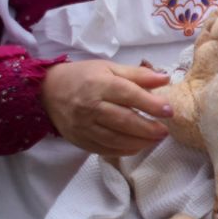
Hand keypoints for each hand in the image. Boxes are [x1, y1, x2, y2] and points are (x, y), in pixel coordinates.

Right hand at [42, 60, 172, 156]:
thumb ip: (138, 75)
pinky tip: (138, 146)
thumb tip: (165, 78)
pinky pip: (105, 149)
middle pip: (124, 121)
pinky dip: (124, 150)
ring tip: (156, 139)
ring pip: (115, 139)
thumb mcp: (109, 68)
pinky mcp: (79, 140)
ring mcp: (83, 126)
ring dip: (140, 142)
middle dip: (149, 128)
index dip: (151, 104)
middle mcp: (89, 106)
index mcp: (99, 84)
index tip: (169, 111)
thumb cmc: (84, 77)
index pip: (129, 95)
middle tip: (165, 130)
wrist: (48, 90)